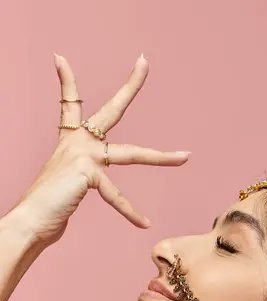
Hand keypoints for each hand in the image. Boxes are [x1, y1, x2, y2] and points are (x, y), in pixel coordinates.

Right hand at [12, 54, 189, 245]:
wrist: (30, 219)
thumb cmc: (46, 207)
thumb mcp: (65, 185)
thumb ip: (79, 181)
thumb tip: (84, 186)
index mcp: (69, 142)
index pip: (69, 105)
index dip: (66, 81)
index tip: (60, 59)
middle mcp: (78, 143)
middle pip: (111, 111)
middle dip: (131, 87)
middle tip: (144, 62)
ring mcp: (84, 156)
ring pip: (132, 154)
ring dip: (162, 158)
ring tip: (185, 157)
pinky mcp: (89, 173)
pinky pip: (117, 197)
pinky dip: (131, 214)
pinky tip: (146, 225)